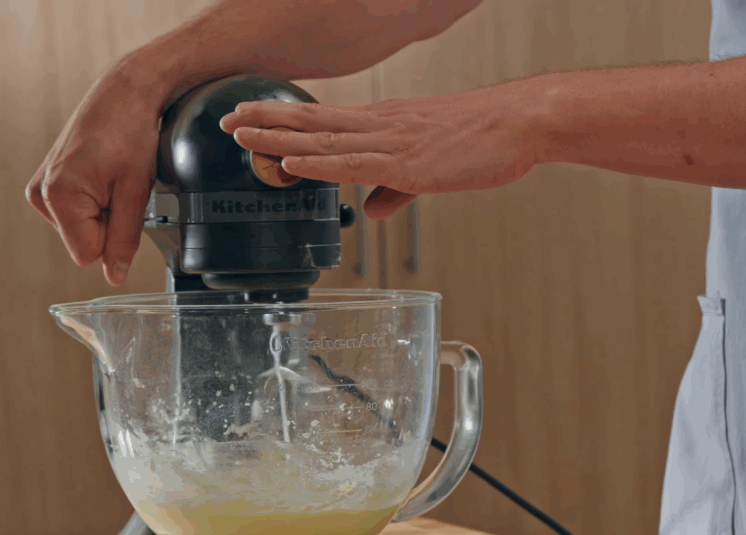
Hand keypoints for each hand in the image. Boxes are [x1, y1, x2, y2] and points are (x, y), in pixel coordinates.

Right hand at [26, 62, 163, 284]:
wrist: (122, 94)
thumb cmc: (130, 133)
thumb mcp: (135, 190)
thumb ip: (123, 239)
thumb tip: (114, 278)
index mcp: (57, 196)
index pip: (88, 254)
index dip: (113, 236)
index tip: (122, 200)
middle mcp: (40, 195)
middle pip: (83, 243)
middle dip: (107, 222)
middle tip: (118, 185)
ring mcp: (40, 190)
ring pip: (80, 230)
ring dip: (103, 211)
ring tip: (110, 176)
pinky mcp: (45, 185)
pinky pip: (75, 215)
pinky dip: (94, 201)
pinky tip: (100, 173)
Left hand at [219, 84, 544, 219]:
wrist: (519, 124)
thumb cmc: (482, 141)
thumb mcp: (431, 167)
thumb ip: (396, 188)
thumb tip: (374, 208)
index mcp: (384, 125)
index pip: (322, 119)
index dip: (283, 118)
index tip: (249, 115)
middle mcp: (380, 127)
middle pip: (311, 122)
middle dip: (266, 121)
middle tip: (226, 120)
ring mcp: (390, 143)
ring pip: (323, 140)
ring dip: (279, 139)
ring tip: (243, 136)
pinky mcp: (407, 164)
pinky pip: (354, 164)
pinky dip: (320, 164)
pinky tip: (293, 162)